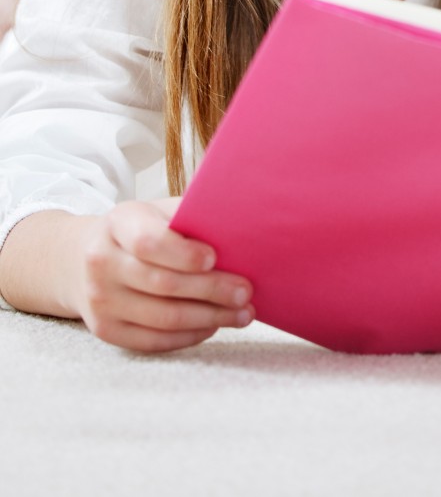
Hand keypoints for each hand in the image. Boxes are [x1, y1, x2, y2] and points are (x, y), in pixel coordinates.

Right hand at [71, 198, 255, 352]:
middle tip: (245, 292)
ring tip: (241, 314)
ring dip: (209, 318)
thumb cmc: (138, 230)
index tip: (215, 258)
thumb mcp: (156, 211)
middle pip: (162, 283)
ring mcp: (100, 300)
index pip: (148, 242)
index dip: (183, 254)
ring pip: (162, 317)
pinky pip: (153, 340)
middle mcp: (102, 262)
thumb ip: (189, 215)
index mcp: (118, 223)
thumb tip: (239, 226)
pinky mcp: (106, 330)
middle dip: (211, 290)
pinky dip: (189, 336)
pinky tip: (213, 326)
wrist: (83, 259)